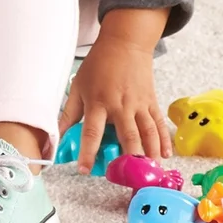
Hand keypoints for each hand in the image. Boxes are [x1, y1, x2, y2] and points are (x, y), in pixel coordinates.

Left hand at [57, 35, 171, 173]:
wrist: (124, 43)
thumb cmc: (98, 65)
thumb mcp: (78, 85)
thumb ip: (69, 113)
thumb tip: (57, 134)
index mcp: (98, 102)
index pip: (92, 132)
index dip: (87, 153)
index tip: (84, 170)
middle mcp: (120, 105)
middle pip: (127, 136)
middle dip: (130, 158)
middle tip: (131, 178)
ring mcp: (138, 104)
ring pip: (147, 132)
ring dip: (150, 153)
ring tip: (152, 172)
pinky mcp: (151, 101)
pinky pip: (159, 123)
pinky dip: (164, 140)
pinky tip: (165, 155)